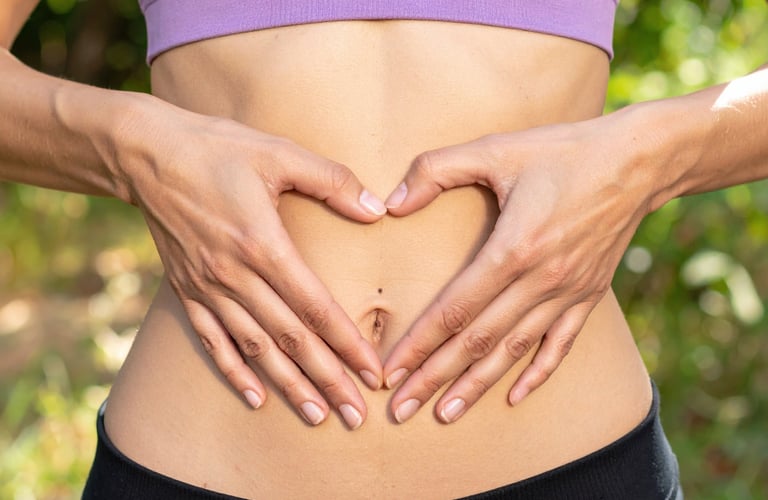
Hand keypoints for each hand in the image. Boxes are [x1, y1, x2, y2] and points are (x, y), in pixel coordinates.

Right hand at [122, 104, 385, 428]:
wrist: (145, 154)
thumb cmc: (217, 149)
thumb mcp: (279, 153)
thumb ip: (332, 181)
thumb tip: (377, 209)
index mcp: (263, 244)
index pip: (315, 307)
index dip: (347, 344)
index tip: (373, 373)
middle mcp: (235, 276)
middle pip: (290, 340)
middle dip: (327, 380)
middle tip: (356, 415)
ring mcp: (208, 288)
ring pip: (254, 349)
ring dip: (288, 385)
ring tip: (318, 415)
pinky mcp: (187, 290)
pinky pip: (211, 340)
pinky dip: (233, 371)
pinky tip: (255, 396)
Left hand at [382, 117, 652, 422]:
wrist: (639, 160)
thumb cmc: (562, 150)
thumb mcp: (495, 148)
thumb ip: (435, 170)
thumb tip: (391, 204)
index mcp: (513, 248)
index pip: (454, 309)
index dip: (418, 344)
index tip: (389, 372)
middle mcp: (540, 280)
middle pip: (477, 341)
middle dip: (434, 378)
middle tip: (400, 409)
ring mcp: (567, 292)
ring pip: (513, 351)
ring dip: (476, 385)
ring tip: (444, 414)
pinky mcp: (588, 295)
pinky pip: (559, 345)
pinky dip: (536, 374)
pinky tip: (514, 398)